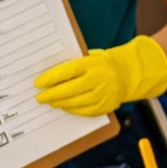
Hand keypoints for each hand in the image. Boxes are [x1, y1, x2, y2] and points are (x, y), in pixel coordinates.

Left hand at [33, 35, 166, 116]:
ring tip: (50, 102)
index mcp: (93, 64)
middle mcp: (99, 79)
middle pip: (69, 90)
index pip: (66, 72)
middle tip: (39, 97)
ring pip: (76, 103)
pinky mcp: (106, 106)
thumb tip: (50, 74)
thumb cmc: (104, 63)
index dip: (50, 78)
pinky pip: (85, 111)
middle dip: (51, 94)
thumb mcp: (91, 56)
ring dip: (60, 103)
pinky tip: (64, 106)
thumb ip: (74, 64)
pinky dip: (72, 110)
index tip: (38, 83)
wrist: (129, 73)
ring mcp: (103, 94)